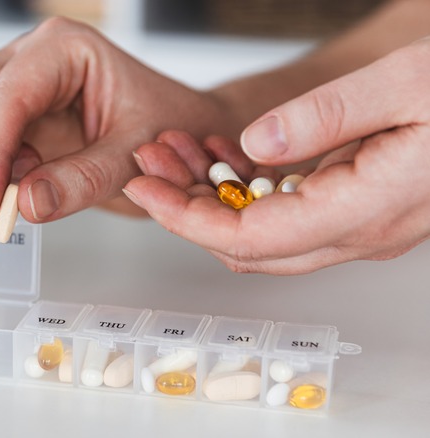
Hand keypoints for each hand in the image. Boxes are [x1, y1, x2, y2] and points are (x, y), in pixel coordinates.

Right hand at [0, 17, 232, 222]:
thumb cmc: (167, 131)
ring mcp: (4, 84)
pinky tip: (6, 184)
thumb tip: (24, 204)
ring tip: (17, 187)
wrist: (178, 136)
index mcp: (62, 50)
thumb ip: (83, 180)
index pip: (2, 95)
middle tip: (5, 198)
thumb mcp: (137, 157)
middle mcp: (25, 58)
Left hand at [124, 39, 429, 273]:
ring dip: (214, 201)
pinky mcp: (364, 207)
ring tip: (179, 155)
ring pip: (265, 234)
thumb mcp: (410, 83)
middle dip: (189, 210)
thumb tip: (256, 142)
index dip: (187, 219)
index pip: (250, 237)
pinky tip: (228, 157)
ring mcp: (364, 225)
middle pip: (248, 245)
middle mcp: (362, 231)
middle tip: (153, 166)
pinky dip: (247, 193)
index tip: (145, 190)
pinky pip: (290, 216)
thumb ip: (330, 115)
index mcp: (368, 208)